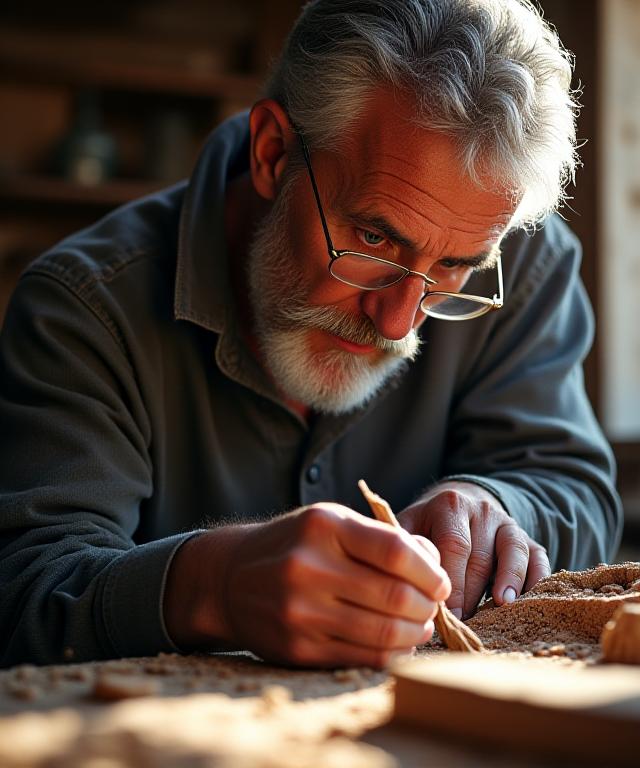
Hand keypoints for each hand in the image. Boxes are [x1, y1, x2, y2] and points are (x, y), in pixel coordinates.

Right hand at [165, 504, 449, 667]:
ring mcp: (300, 611)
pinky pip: (362, 657)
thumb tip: (434, 564)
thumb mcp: (331, 523)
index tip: (440, 582)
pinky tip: (397, 644)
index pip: (395, 551)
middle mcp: (308, 567)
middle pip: (394, 596)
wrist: (230, 578)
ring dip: (415, 633)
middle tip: (433, 606)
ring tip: (420, 626)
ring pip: (383, 633)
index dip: (430, 571)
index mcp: (323, 527)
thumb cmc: (295, 544)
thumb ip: (381, 539)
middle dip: (427, 606)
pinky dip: (391, 654)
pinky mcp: (297, 648)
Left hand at [398, 481, 549, 618]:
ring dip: (509, 581)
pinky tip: (526, 600)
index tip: (444, 613)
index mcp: (449, 506)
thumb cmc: (427, 525)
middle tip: (464, 623)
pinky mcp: (527, 538)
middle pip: (481, 556)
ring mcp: (507, 523)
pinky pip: (537, 556)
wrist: (458, 503)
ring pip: (513, 552)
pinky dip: (536, 578)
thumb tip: (400, 582)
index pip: (454, 544)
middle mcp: (481, 510)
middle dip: (472, 593)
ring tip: (502, 605)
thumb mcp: (409, 524)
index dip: (451, 581)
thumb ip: (404, 546)